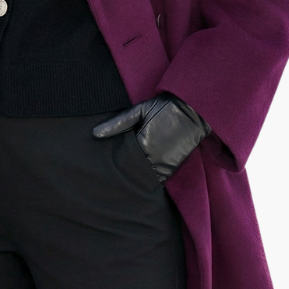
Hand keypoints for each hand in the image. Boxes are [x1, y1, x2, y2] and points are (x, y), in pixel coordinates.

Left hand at [92, 91, 210, 183]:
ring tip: (122, 181)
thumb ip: (118, 123)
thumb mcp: (139, 110)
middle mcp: (153, 157)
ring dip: (134, 178)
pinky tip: (139, 179)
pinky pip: (157, 179)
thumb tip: (95, 134)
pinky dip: (148, 179)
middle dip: (122, 173)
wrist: (194, 110)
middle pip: (131, 172)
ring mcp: (164, 164)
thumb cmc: (164, 107)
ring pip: (143, 178)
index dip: (112, 164)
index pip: (121, 160)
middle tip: (108, 178)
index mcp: (142, 143)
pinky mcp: (172, 167)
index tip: (102, 167)